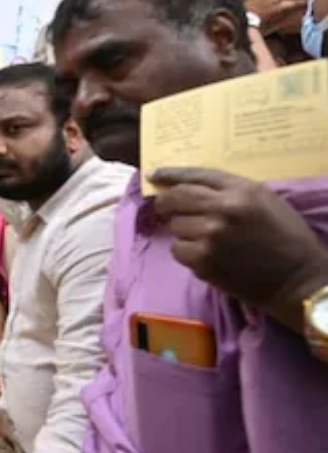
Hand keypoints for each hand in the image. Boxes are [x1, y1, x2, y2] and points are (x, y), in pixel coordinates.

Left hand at [151, 168, 327, 326]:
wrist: (296, 278)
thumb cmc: (285, 236)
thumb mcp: (264, 200)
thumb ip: (230, 191)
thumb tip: (190, 188)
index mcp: (241, 190)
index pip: (196, 175)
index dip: (171, 174)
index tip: (154, 175)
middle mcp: (222, 209)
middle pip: (175, 198)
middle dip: (167, 203)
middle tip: (167, 209)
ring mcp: (210, 236)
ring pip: (174, 226)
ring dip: (183, 231)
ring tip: (205, 238)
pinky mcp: (203, 261)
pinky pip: (178, 250)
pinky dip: (186, 252)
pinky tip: (206, 255)